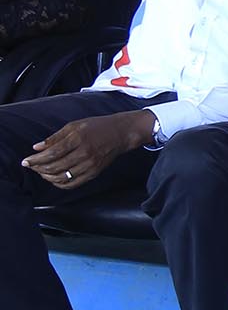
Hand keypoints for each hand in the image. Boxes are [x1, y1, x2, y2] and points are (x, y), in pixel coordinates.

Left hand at [22, 110, 155, 188]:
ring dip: (47, 177)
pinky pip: (73, 184)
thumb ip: (55, 137)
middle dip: (39, 168)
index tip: (25, 161)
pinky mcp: (94, 172)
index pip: (52, 153)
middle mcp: (85, 153)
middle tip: (31, 166)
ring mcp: (90, 165)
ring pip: (63, 177)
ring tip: (41, 172)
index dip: (36, 159)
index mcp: (79, 138)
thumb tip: (36, 148)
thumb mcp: (75, 125)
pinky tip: (54, 178)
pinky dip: (60, 184)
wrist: (121, 133)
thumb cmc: (97, 126)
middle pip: (55, 167)